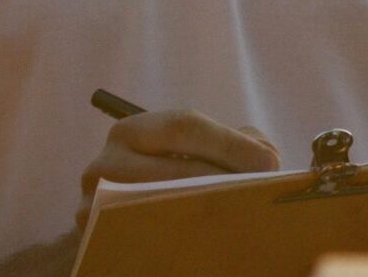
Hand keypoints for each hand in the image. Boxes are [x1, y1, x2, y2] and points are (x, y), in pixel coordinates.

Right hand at [76, 110, 280, 229]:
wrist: (124, 214)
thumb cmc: (174, 175)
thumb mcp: (196, 150)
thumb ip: (234, 143)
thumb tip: (267, 158)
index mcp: (132, 131)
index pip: (183, 127)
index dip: (230, 144)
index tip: (270, 164)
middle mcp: (106, 163)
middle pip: (172, 171)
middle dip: (224, 182)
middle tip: (263, 195)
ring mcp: (96, 204)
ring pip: (158, 208)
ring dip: (207, 214)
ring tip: (245, 217)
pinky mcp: (99, 239)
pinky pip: (145, 240)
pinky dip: (183, 241)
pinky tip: (217, 242)